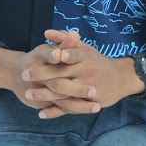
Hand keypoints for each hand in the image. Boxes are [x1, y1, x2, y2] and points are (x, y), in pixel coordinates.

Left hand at [21, 29, 141, 117]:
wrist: (121, 78)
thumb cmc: (97, 61)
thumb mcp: (84, 48)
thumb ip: (65, 39)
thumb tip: (47, 32)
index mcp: (84, 57)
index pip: (71, 55)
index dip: (59, 55)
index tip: (47, 55)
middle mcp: (86, 73)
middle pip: (62, 75)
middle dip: (42, 75)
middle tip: (24, 75)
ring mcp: (86, 89)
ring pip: (63, 93)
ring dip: (44, 95)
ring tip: (27, 94)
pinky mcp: (87, 103)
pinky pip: (69, 109)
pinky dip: (55, 112)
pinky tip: (41, 113)